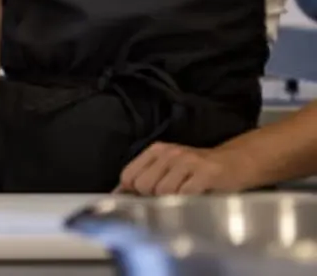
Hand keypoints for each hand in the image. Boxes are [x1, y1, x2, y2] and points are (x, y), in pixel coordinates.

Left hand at [117, 142, 251, 195]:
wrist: (237, 162)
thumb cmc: (199, 170)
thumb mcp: (169, 168)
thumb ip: (145, 177)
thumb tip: (118, 195)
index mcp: (156, 151)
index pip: (128, 175)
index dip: (132, 193)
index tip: (142, 202)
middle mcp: (169, 153)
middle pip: (143, 185)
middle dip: (151, 199)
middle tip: (169, 200)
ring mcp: (188, 161)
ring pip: (162, 191)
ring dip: (172, 202)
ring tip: (185, 199)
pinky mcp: (206, 172)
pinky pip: (185, 194)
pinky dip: (188, 203)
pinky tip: (195, 200)